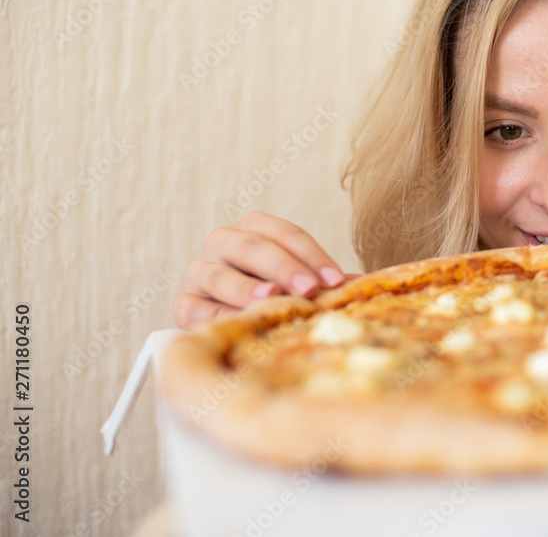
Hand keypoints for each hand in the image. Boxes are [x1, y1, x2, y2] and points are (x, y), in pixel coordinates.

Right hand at [173, 211, 351, 327]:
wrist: (228, 319)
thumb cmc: (272, 294)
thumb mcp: (298, 281)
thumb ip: (322, 280)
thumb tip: (358, 287)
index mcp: (253, 229)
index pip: (284, 233)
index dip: (312, 255)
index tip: (336, 279)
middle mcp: (222, 243)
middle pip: (251, 247)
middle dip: (283, 267)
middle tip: (309, 288)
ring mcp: (200, 272)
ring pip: (220, 275)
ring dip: (247, 288)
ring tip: (271, 298)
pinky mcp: (184, 304)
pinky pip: (195, 309)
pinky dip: (215, 316)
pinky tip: (236, 323)